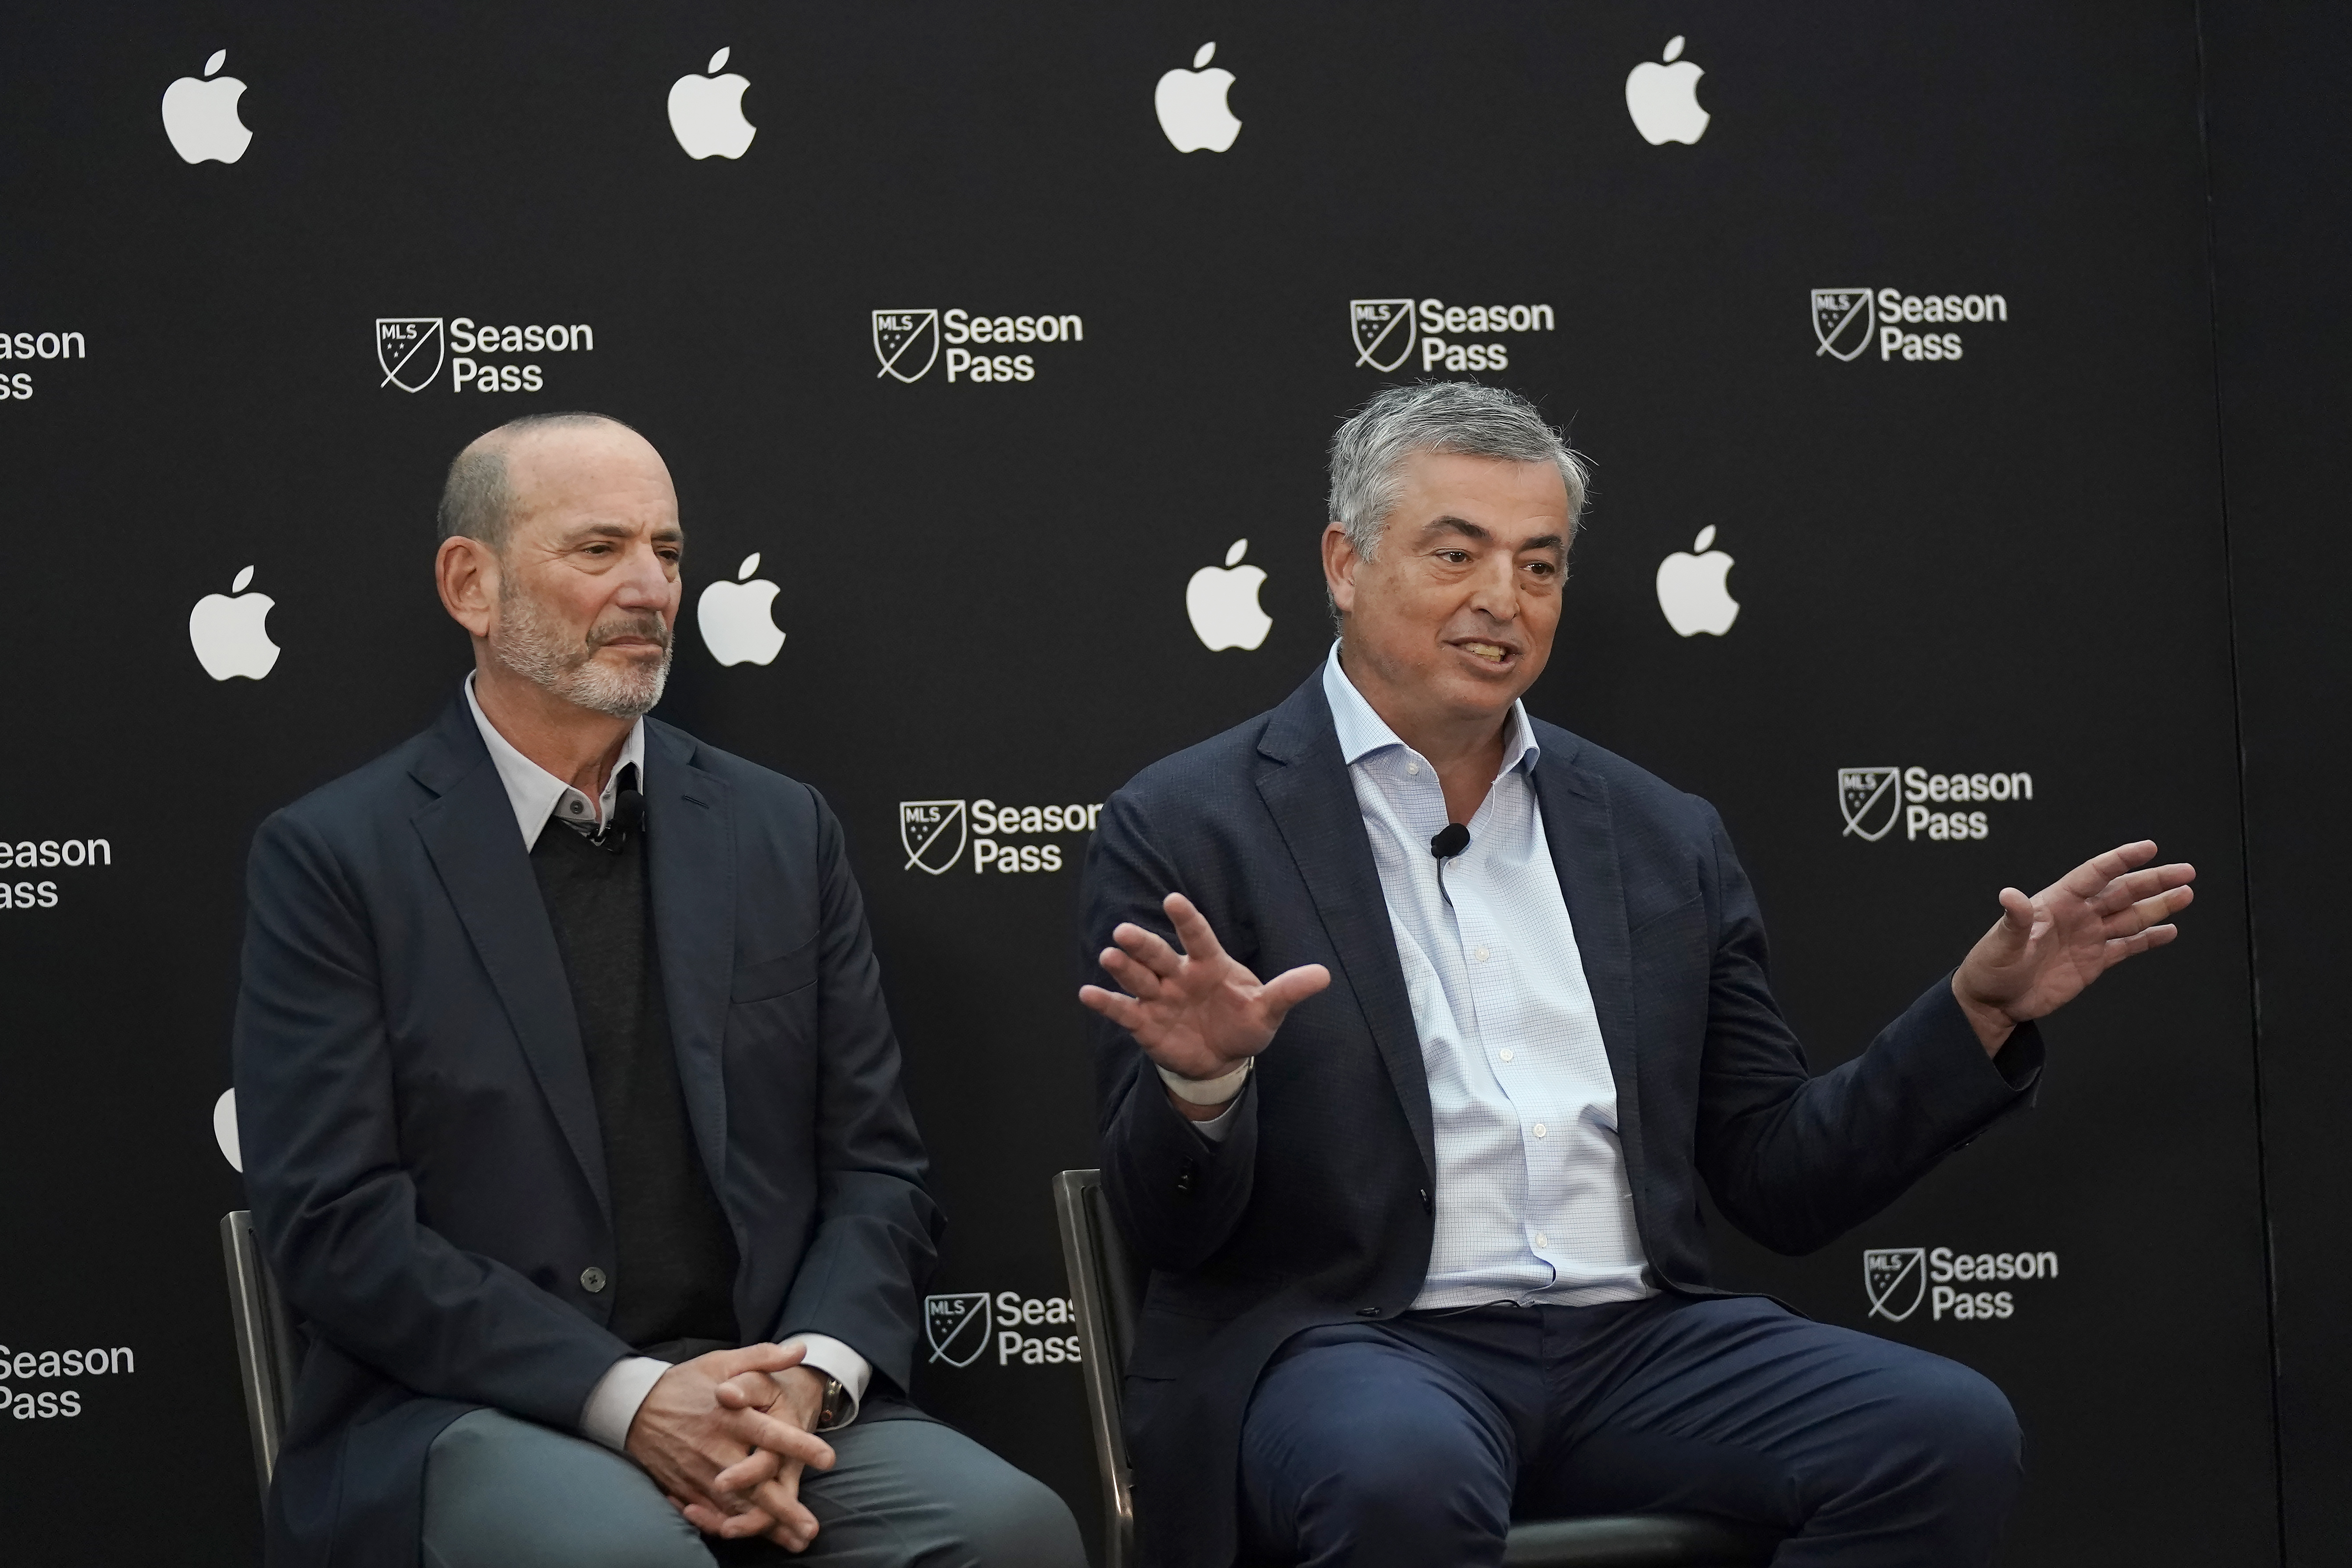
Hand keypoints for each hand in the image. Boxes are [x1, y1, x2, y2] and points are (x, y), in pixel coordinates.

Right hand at [624, 1345, 834, 1550]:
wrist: (634, 1407)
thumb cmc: (685, 1383)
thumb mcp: (722, 1361)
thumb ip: (763, 1357)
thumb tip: (800, 1349)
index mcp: (730, 1417)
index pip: (770, 1435)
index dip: (800, 1446)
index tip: (828, 1459)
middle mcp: (716, 1449)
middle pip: (755, 1484)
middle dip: (785, 1508)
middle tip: (811, 1527)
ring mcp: (700, 1473)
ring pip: (736, 1507)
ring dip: (765, 1527)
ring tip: (793, 1542)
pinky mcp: (687, 1488)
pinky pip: (713, 1514)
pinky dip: (733, 1527)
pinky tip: (754, 1537)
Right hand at [1078, 892, 1330, 1084]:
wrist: (1221, 1058)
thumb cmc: (1243, 1023)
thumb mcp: (1268, 1010)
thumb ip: (1288, 991)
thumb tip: (1324, 974)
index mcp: (1209, 965)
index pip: (1198, 937)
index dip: (1186, 919)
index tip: (1173, 899)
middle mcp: (1179, 975)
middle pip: (1158, 954)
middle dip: (1142, 943)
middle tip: (1124, 931)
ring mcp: (1159, 998)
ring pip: (1137, 977)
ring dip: (1123, 967)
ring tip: (1109, 955)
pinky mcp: (1145, 1023)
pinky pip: (1123, 1011)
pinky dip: (1105, 1002)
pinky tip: (1087, 993)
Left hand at [1952, 840, 2194, 1054]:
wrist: (1994, 1002)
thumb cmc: (1990, 968)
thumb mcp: (2001, 943)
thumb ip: (2014, 921)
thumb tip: (2010, 895)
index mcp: (2056, 903)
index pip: (2094, 875)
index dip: (2121, 860)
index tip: (2148, 848)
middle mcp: (2076, 916)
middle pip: (2121, 892)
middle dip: (2153, 881)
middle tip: (2185, 871)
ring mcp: (2087, 937)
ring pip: (2130, 916)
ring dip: (2158, 905)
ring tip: (2186, 894)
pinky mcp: (2094, 961)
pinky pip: (2127, 946)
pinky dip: (2149, 938)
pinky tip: (2169, 930)